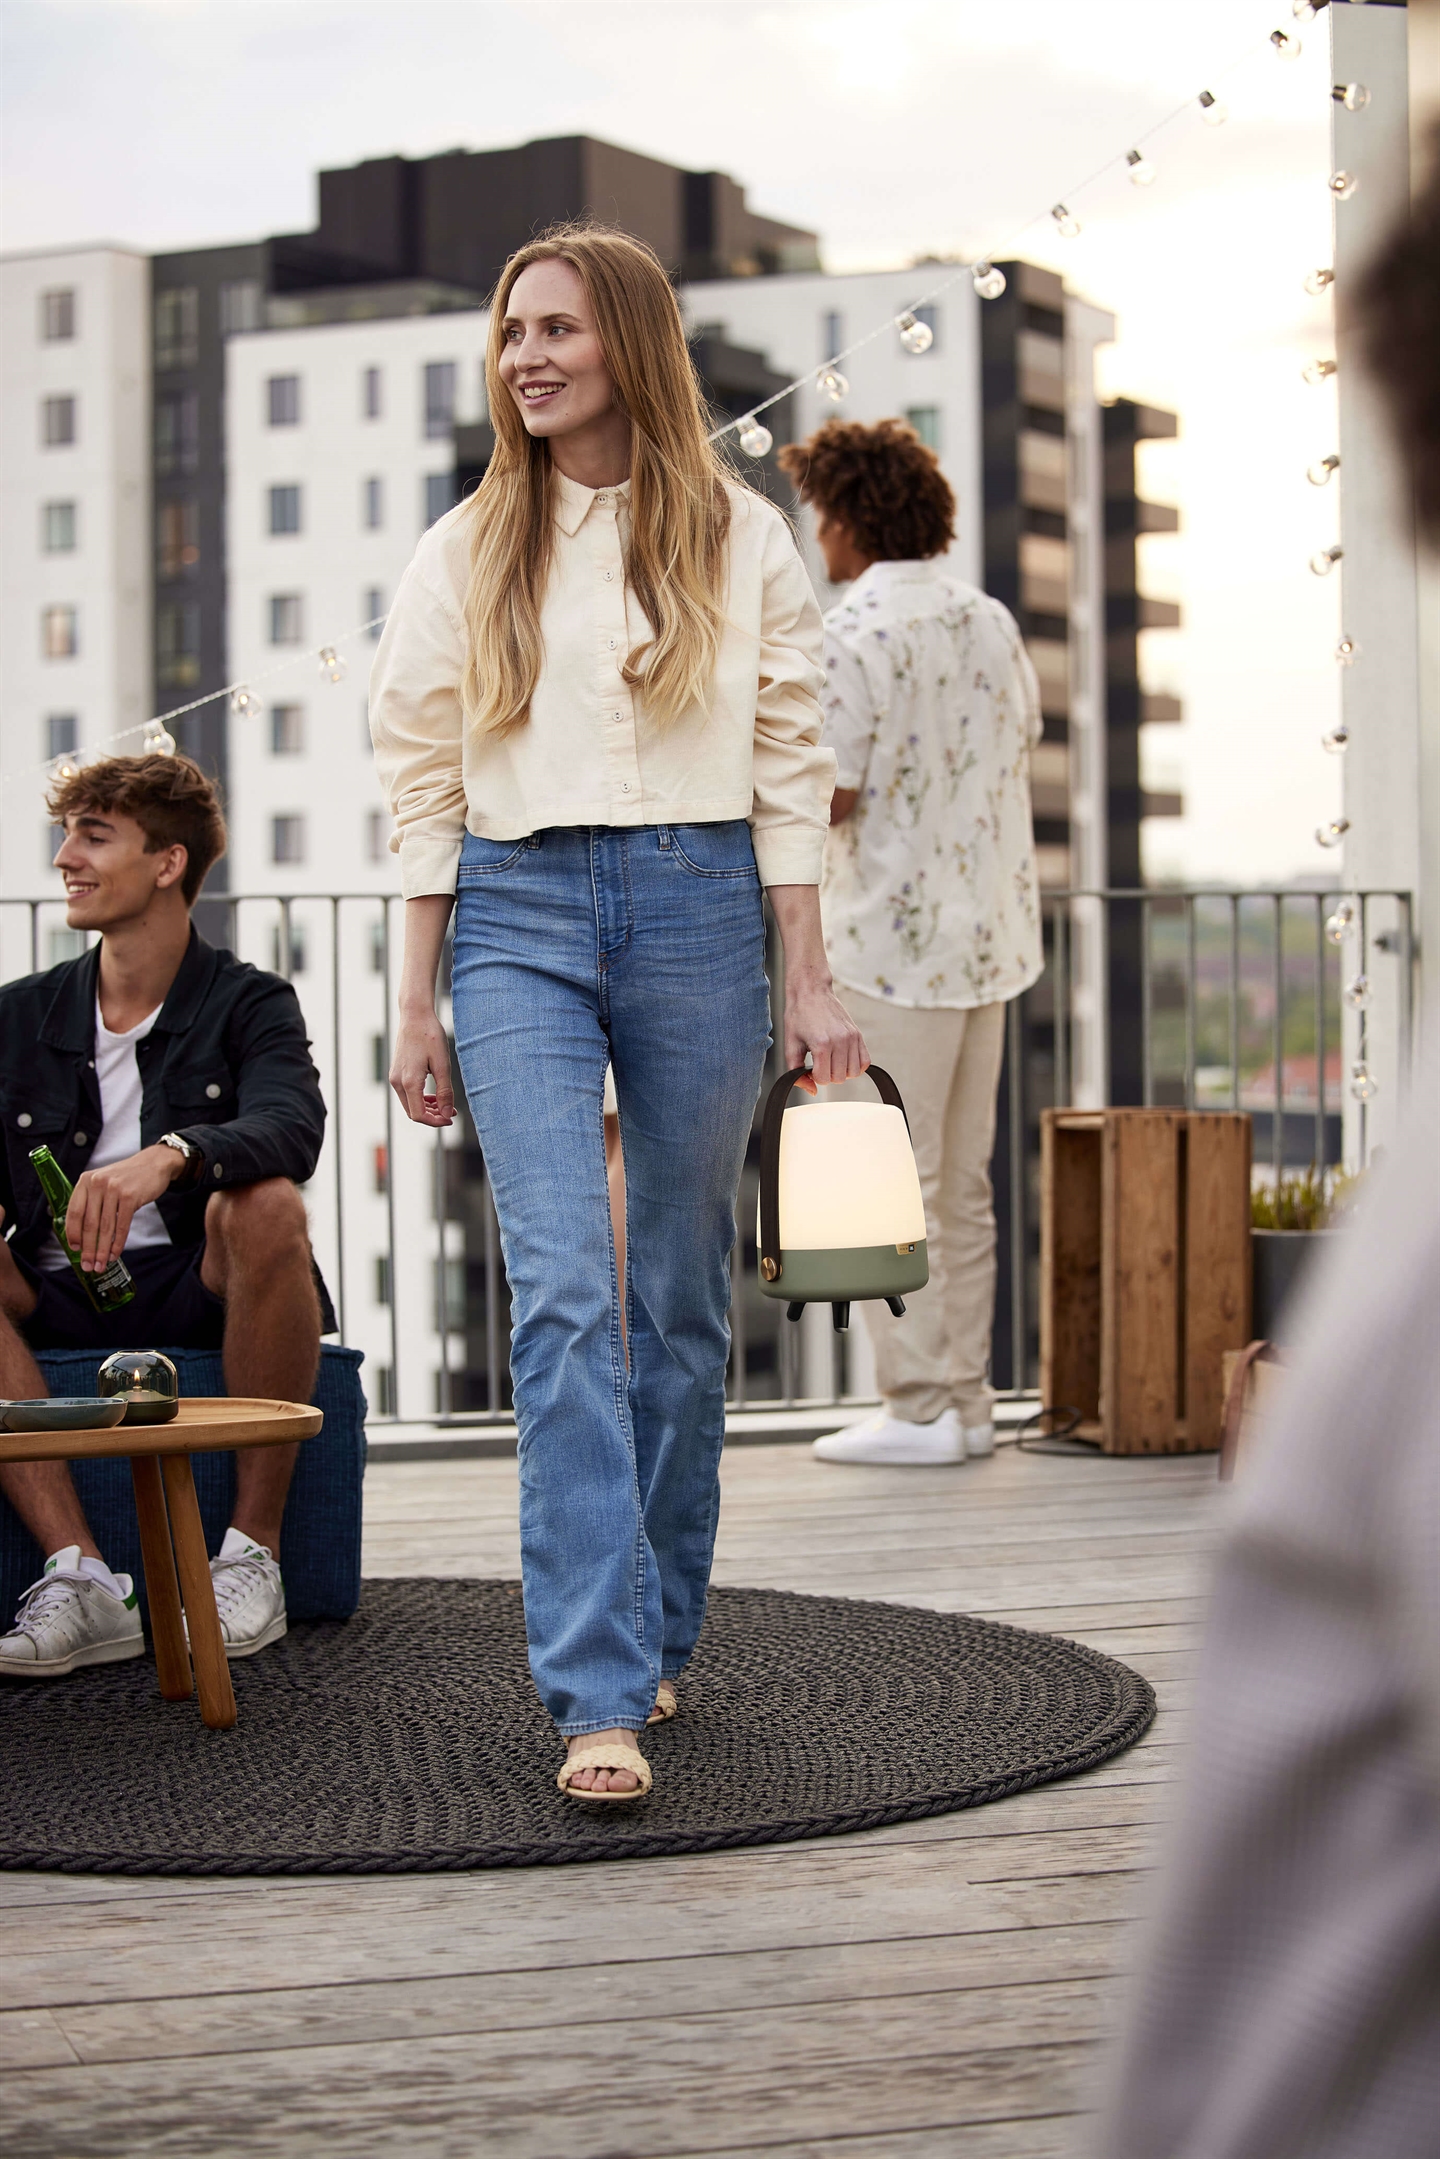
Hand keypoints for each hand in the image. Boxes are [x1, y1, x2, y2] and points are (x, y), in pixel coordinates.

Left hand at [65, 1144, 186, 1271]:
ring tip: (100, 1265)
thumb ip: (91, 1201)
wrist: (153, 1163)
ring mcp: (113, 1189)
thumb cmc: (126, 1178)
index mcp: (85, 1181)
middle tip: (88, 1265)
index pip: (74, 1212)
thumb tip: (82, 1235)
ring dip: (102, 1250)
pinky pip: (121, 1226)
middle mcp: (97, 1183)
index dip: (73, 1233)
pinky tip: (115, 1254)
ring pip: (105, 1227)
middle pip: (89, 1223)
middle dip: (88, 1248)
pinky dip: (117, 1244)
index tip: (74, 1249)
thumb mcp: (103, 1182)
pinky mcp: (130, 1196)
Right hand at [390, 1007, 455, 1126]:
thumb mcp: (442, 1065)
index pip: (419, 1115)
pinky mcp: (396, 1073)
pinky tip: (434, 1095)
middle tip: (451, 1112)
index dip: (435, 1121)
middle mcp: (397, 1082)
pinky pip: (407, 1094)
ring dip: (427, 1108)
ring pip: (409, 1104)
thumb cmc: (430, 1036)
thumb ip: (444, 1091)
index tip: (451, 1118)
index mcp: (409, 1082)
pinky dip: (420, 1098)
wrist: (415, 1016)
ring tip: (445, 1104)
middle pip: (413, 1112)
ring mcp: (395, 1077)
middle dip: (432, 1116)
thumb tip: (446, 1113)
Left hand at [784, 967, 867, 1095]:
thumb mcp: (790, 1045)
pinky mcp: (858, 1035)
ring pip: (853, 1073)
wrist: (811, 992)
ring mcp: (852, 1037)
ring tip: (830, 1060)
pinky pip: (865, 1062)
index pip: (823, 1079)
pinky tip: (842, 1059)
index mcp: (822, 1044)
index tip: (809, 1065)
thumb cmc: (798, 1016)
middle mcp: (840, 1041)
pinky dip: (855, 1066)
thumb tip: (812, 1090)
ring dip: (841, 1072)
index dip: (814, 1077)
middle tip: (818, 1061)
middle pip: (839, 1078)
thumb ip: (796, 1072)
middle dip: (827, 1075)